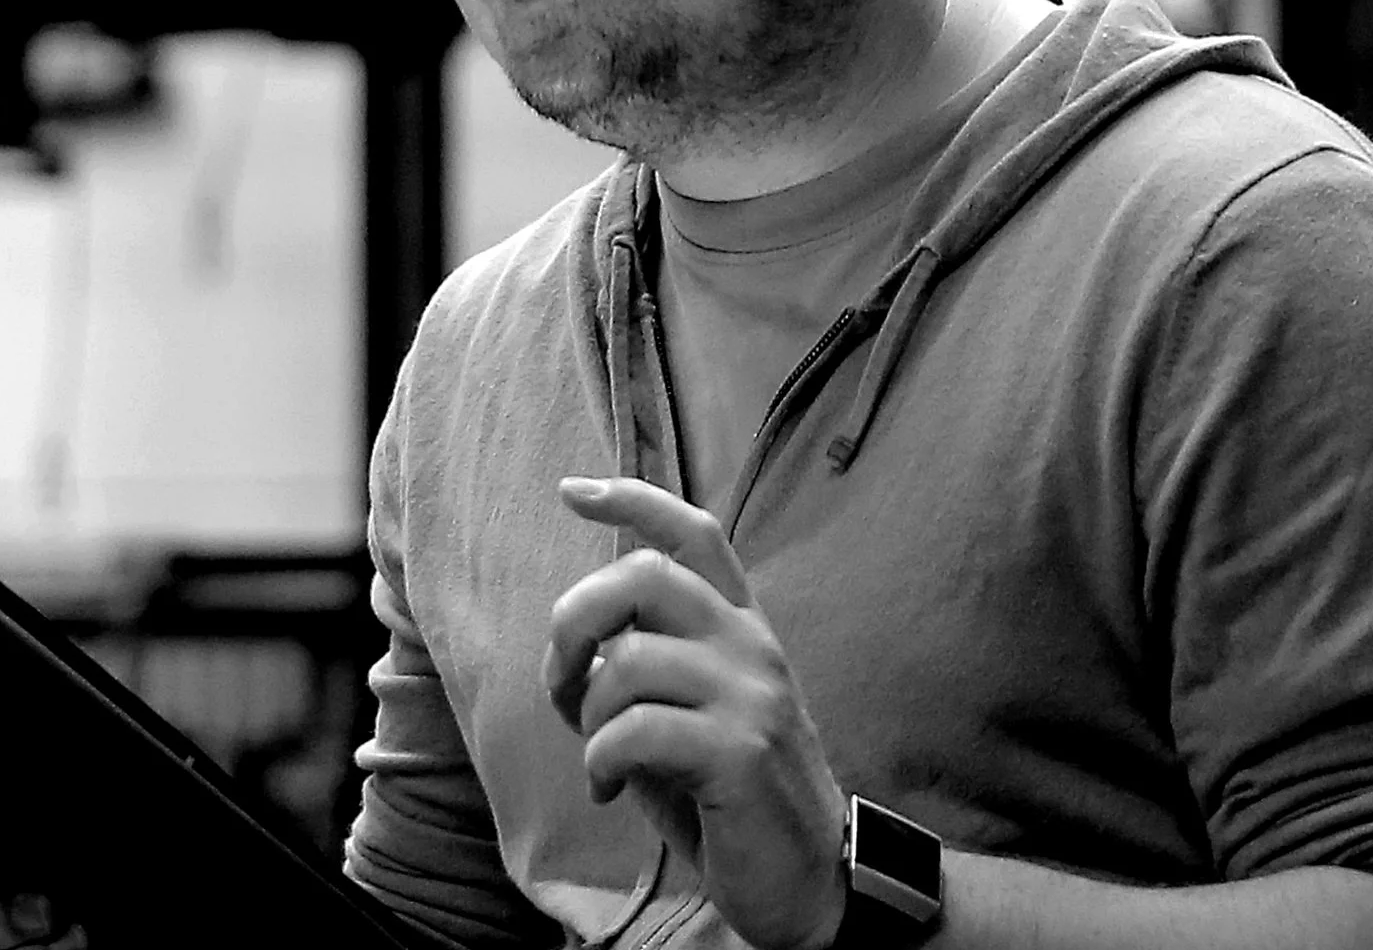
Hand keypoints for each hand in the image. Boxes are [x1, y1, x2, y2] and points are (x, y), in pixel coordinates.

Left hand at [543, 476, 850, 949]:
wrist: (811, 882)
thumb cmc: (730, 799)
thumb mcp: (688, 716)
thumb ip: (646, 668)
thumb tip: (571, 649)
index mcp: (742, 629)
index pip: (694, 535)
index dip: (632, 500)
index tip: (572, 490)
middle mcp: (752, 646)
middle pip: (643, 577)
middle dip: (575, 618)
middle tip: (560, 675)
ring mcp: (752, 696)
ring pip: (627, 662)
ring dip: (588, 714)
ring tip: (597, 757)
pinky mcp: (740, 751)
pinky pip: (634, 731)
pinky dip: (600, 761)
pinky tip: (608, 788)